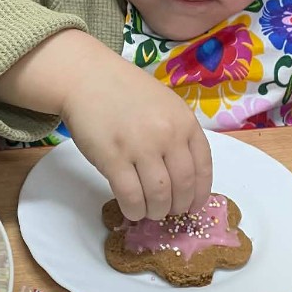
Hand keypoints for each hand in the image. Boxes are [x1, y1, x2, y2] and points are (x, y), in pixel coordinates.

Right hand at [62, 51, 211, 220]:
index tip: (192, 207)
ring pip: (159, 195)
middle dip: (178, 207)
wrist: (88, 79)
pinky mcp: (113, 158)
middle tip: (169, 212)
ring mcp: (140, 146)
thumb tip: (185, 179)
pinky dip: (134, 210)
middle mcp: (167, 134)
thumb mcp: (166, 106)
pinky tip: (132, 210)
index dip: (199, 194)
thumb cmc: (127, 93)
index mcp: (185, 122)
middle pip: (182, 185)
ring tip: (150, 212)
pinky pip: (130, 195)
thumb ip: (179, 135)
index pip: (203, 168)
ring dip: (156, 211)